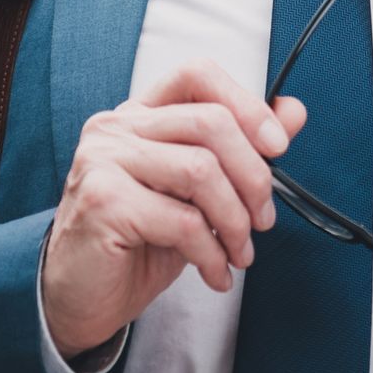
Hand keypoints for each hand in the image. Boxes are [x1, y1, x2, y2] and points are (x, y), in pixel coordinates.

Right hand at [40, 58, 306, 357]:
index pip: (197, 75)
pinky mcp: (103, 203)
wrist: (79, 298)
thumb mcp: (196, 193)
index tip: (277, 146)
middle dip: (253, 176)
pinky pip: (183, 221)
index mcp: (139, 115)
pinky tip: (216, 274)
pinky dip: (213, 254)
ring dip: (236, 220)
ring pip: (201, 170)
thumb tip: (293, 112)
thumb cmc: (138, 241)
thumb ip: (240, 149)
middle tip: (264, 219)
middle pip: (210, 123)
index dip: (246, 103)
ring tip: (241, 252)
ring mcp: (103, 161)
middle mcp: (116, 127)